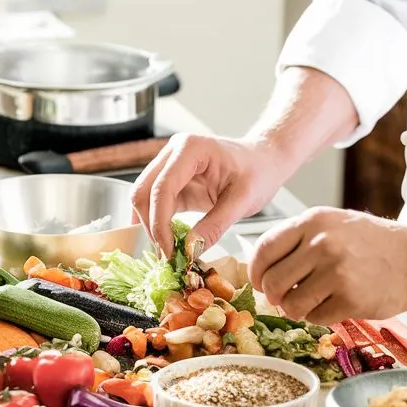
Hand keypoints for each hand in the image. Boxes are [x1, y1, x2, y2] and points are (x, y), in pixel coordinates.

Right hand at [131, 134, 287, 258]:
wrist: (264, 161)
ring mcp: (169, 165)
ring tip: (167, 252)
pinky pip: (154, 204)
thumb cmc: (258, 173)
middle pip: (143, 192)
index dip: (159, 222)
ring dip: (150, 226)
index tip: (168, 251)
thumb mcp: (243, 201)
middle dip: (150, 226)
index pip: (162, 188)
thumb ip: (215, 225)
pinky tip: (167, 242)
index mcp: (190, 149)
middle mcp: (173, 153)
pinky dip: (156, 223)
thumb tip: (188, 250)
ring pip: (142, 199)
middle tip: (166, 256)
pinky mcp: (171, 181)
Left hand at [249, 207, 406, 323]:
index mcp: (313, 221)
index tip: (261, 283)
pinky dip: (321, 317)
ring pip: (291, 305)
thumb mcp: (335, 224)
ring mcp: (336, 271)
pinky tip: (336, 305)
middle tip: (288, 298)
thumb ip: (300, 240)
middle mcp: (321, 243)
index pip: (264, 250)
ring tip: (315, 302)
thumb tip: (262, 269)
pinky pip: (316, 318)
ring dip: (298, 310)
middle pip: (272, 282)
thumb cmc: (376, 244)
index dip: (256, 272)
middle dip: (276, 297)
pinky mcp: (350, 298)